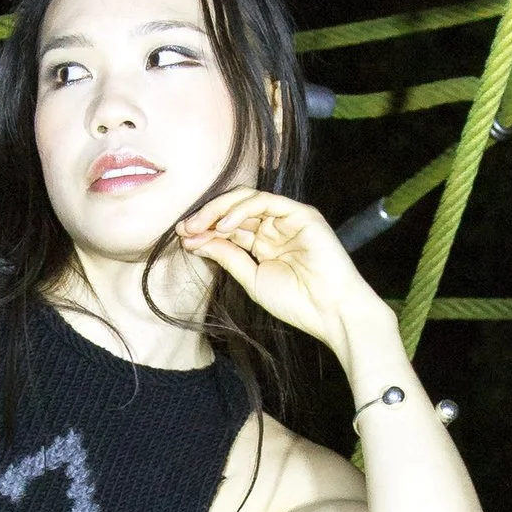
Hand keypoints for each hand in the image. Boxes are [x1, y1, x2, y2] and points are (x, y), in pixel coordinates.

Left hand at [177, 189, 394, 371]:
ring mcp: (289, 219)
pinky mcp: (302, 214)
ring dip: (219, 210)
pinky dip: (242, 210)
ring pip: (248, 199)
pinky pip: (266, 201)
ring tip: (199, 226)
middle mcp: (275, 227)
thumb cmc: (297, 302)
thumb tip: (195, 240)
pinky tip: (224, 225)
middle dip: (207, 216)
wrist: (330, 312)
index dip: (205, 229)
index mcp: (264, 244)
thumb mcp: (252, 279)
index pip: (230, 227)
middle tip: (185, 228)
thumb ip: (228, 256)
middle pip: (235, 210)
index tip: (182, 238)